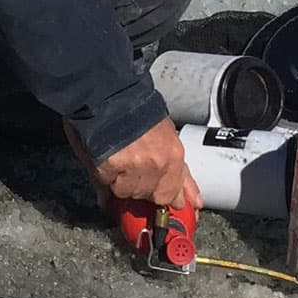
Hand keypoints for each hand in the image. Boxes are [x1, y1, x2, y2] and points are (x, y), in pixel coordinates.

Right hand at [87, 118, 201, 214]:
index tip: (174, 205)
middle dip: (144, 185)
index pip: (177, 188)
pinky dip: (104, 180)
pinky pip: (107, 187)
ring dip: (122, 182)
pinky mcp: (110, 170)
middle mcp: (157, 165)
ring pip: (128, 193)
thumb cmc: (135, 107)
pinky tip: (104, 163)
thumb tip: (193, 199)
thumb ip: (177, 167)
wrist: (108, 92)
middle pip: (152, 195)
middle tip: (132, 166)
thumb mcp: (165, 131)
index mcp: (173, 154)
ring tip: (117, 156)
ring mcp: (134, 169)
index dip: (174, 198)